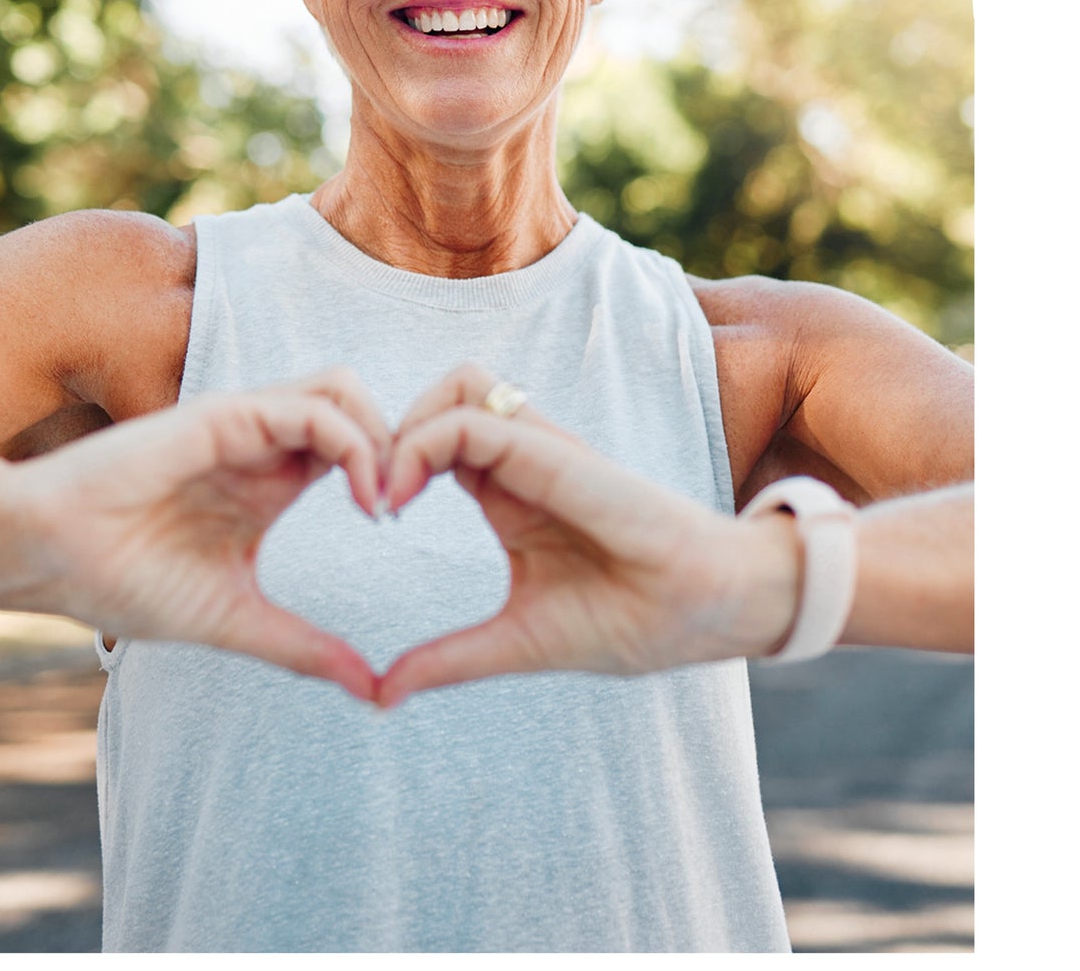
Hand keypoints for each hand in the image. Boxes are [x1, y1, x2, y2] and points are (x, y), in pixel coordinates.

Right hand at [17, 368, 389, 699]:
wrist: (48, 557)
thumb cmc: (124, 581)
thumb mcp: (236, 619)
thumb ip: (305, 646)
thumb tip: (372, 690)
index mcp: (271, 482)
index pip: (355, 449)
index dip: (393, 475)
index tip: (401, 530)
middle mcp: (265, 444)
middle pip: (360, 408)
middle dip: (401, 445)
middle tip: (405, 506)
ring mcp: (246, 425)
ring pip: (343, 390)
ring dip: (382, 436)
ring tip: (384, 501)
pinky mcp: (226, 416)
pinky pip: (311, 408)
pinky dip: (352, 442)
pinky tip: (361, 496)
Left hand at [375, 364, 799, 707]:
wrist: (712, 612)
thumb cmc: (632, 620)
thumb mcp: (517, 641)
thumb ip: (450, 659)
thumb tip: (381, 694)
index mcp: (509, 494)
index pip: (436, 440)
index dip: (392, 463)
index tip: (371, 515)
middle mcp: (522, 461)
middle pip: (441, 397)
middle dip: (390, 431)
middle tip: (368, 495)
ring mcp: (541, 450)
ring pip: (458, 385)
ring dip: (409, 423)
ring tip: (387, 490)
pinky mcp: (557, 453)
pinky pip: (478, 419)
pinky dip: (427, 441)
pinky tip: (404, 494)